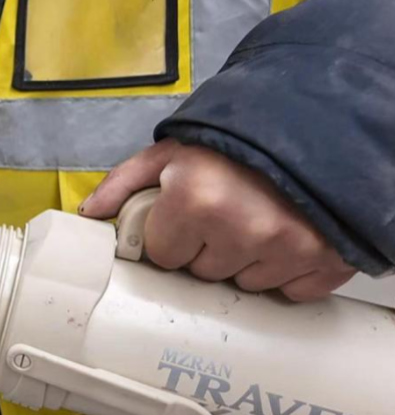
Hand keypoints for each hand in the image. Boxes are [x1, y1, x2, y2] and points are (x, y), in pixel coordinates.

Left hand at [80, 139, 355, 301]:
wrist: (310, 123)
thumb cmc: (233, 141)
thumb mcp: (170, 152)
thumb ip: (123, 183)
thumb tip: (89, 214)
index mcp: (195, 200)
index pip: (164, 255)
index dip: (173, 235)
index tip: (188, 213)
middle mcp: (241, 229)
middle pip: (204, 273)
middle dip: (208, 248)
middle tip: (225, 213)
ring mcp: (288, 249)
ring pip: (246, 285)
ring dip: (246, 262)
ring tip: (257, 220)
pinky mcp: (325, 261)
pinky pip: (292, 291)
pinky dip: (288, 272)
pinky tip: (287, 238)